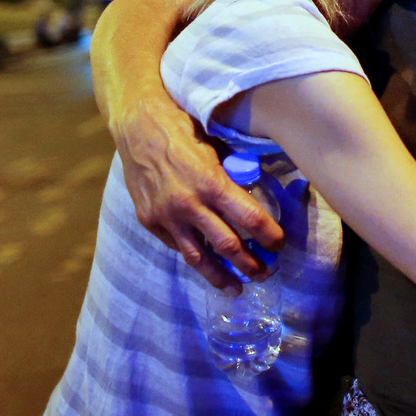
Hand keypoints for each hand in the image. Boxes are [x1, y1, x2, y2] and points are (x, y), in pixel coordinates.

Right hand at [111, 94, 282, 290]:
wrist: (136, 127)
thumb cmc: (183, 130)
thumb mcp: (215, 149)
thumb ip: (230, 177)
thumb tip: (253, 197)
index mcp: (212, 183)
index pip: (250, 219)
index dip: (269, 236)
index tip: (279, 244)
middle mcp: (190, 205)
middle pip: (228, 246)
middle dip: (250, 264)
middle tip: (265, 273)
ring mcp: (167, 217)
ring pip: (198, 257)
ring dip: (220, 276)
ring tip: (236, 288)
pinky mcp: (149, 221)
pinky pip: (176, 245)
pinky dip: (193, 254)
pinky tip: (204, 261)